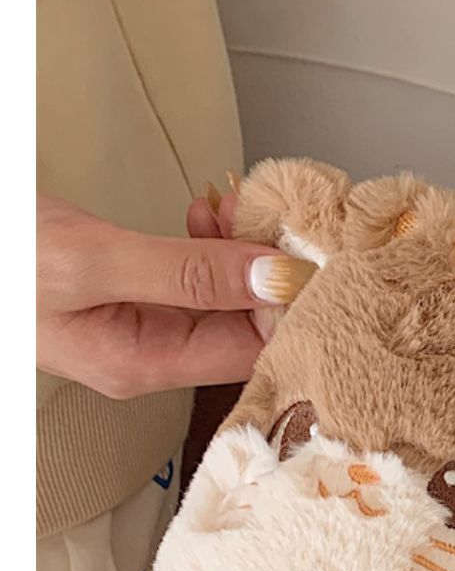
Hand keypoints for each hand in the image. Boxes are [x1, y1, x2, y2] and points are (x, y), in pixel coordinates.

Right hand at [36, 190, 313, 399]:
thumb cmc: (0, 260)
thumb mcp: (92, 262)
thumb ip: (187, 273)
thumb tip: (273, 278)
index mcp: (141, 364)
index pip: (250, 352)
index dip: (289, 310)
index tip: (309, 259)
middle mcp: (147, 352)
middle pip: (244, 326)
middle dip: (269, 273)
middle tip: (277, 220)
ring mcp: (137, 322)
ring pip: (220, 295)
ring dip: (241, 250)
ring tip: (239, 206)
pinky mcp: (127, 290)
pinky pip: (190, 275)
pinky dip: (209, 242)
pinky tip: (210, 214)